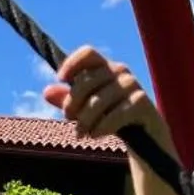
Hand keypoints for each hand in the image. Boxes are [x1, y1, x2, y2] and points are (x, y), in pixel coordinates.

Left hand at [43, 46, 171, 151]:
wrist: (146, 141)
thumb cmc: (112, 121)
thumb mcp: (86, 111)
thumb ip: (68, 101)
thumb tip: (47, 92)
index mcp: (106, 69)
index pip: (88, 54)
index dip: (71, 63)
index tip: (60, 78)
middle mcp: (121, 72)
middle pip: (86, 81)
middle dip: (72, 103)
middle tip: (69, 119)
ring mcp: (133, 86)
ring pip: (98, 101)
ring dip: (85, 121)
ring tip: (81, 134)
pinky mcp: (143, 103)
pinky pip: (114, 114)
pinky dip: (101, 127)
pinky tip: (95, 135)